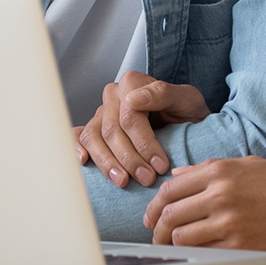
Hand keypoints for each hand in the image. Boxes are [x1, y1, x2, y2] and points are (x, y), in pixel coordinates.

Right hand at [76, 72, 209, 188]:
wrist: (186, 123)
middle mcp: (113, 95)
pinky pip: (80, 137)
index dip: (144, 144)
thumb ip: (162, 94)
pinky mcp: (95, 128)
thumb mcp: (187, 99)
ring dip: (107, 163)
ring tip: (123, 181)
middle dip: (129, 159)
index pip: (130, 117)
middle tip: (148, 178)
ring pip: (94, 137)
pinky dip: (77, 148)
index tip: (160, 165)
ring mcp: (101, 112)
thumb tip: (133, 99)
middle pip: (112, 130)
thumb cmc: (187, 112)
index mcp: (132, 83)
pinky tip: (84, 161)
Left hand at [141, 156, 265, 258]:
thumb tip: (177, 174)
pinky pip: (204, 252)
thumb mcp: (251, 166)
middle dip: (157, 228)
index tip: (151, 216)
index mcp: (221, 171)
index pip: (170, 188)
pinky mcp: (241, 245)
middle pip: (169, 213)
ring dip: (173, 244)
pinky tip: (197, 254)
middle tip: (156, 236)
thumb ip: (211, 168)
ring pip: (181, 235)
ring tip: (174, 248)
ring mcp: (229, 221)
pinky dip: (195, 254)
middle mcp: (220, 193)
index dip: (154, 205)